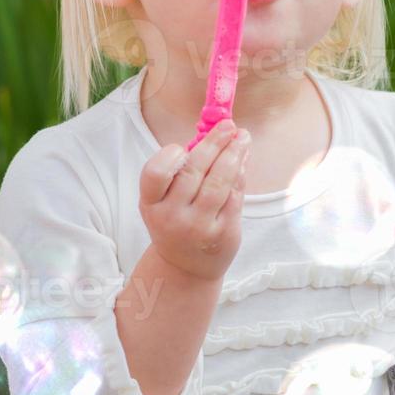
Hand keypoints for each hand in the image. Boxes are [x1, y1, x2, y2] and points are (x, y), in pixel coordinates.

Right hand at [137, 118, 248, 280]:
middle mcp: (171, 216)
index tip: (186, 144)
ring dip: (234, 154)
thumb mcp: (165, 200)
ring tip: (243, 138)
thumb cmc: (175, 221)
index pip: (155, 173)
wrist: (184, 268)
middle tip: (229, 126)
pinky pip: (234, 196)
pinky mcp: (222, 233)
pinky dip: (240, 175)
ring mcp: (198, 226)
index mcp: (151, 204)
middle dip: (214, 143)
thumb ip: (184, 169)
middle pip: (194, 171)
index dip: (171, 155)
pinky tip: (243, 162)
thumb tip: (215, 131)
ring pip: (219, 182)